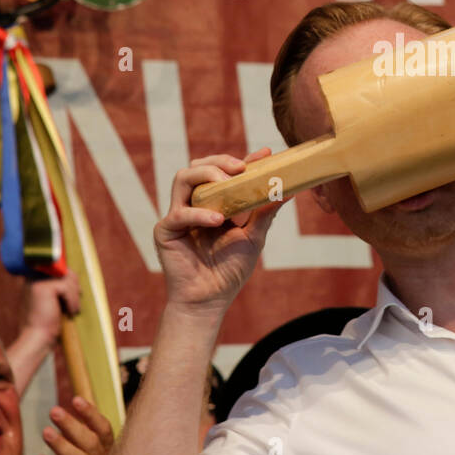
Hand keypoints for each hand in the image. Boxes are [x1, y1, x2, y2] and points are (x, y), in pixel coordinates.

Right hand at [19, 271, 80, 349]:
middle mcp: (33, 277)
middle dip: (75, 287)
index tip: (77, 293)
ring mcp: (37, 281)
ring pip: (68, 279)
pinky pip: (67, 287)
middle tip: (76, 303)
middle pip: (65, 271)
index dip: (71, 280)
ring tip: (73, 310)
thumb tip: (74, 276)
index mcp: (33, 279)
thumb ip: (59, 287)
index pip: (58, 269)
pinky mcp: (43, 288)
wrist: (36, 338)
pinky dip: (72, 300)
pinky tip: (70, 312)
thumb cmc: (46, 323)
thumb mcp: (53, 301)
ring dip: (75, 295)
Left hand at [36, 396, 113, 454]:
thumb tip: (65, 414)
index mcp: (108, 454)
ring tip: (46, 432)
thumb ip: (80, 440)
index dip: (91, 414)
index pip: (104, 430)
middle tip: (54, 411)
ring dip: (63, 446)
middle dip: (73, 425)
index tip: (75, 399)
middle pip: (92, 444)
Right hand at [155, 149, 283, 311]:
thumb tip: (289, 191)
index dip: (244, 160)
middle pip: (198, 167)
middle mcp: (195, 204)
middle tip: (241, 168)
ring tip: (227, 185)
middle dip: (220, 162)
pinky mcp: (165, 230)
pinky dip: (199, 214)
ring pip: (183, 178)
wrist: (210, 301)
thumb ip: (265, 213)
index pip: (225, 173)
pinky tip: (218, 221)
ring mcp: (178, 215)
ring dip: (206, 176)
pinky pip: (179, 213)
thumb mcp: (254, 237)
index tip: (265, 154)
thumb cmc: (229, 270)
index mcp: (215, 203)